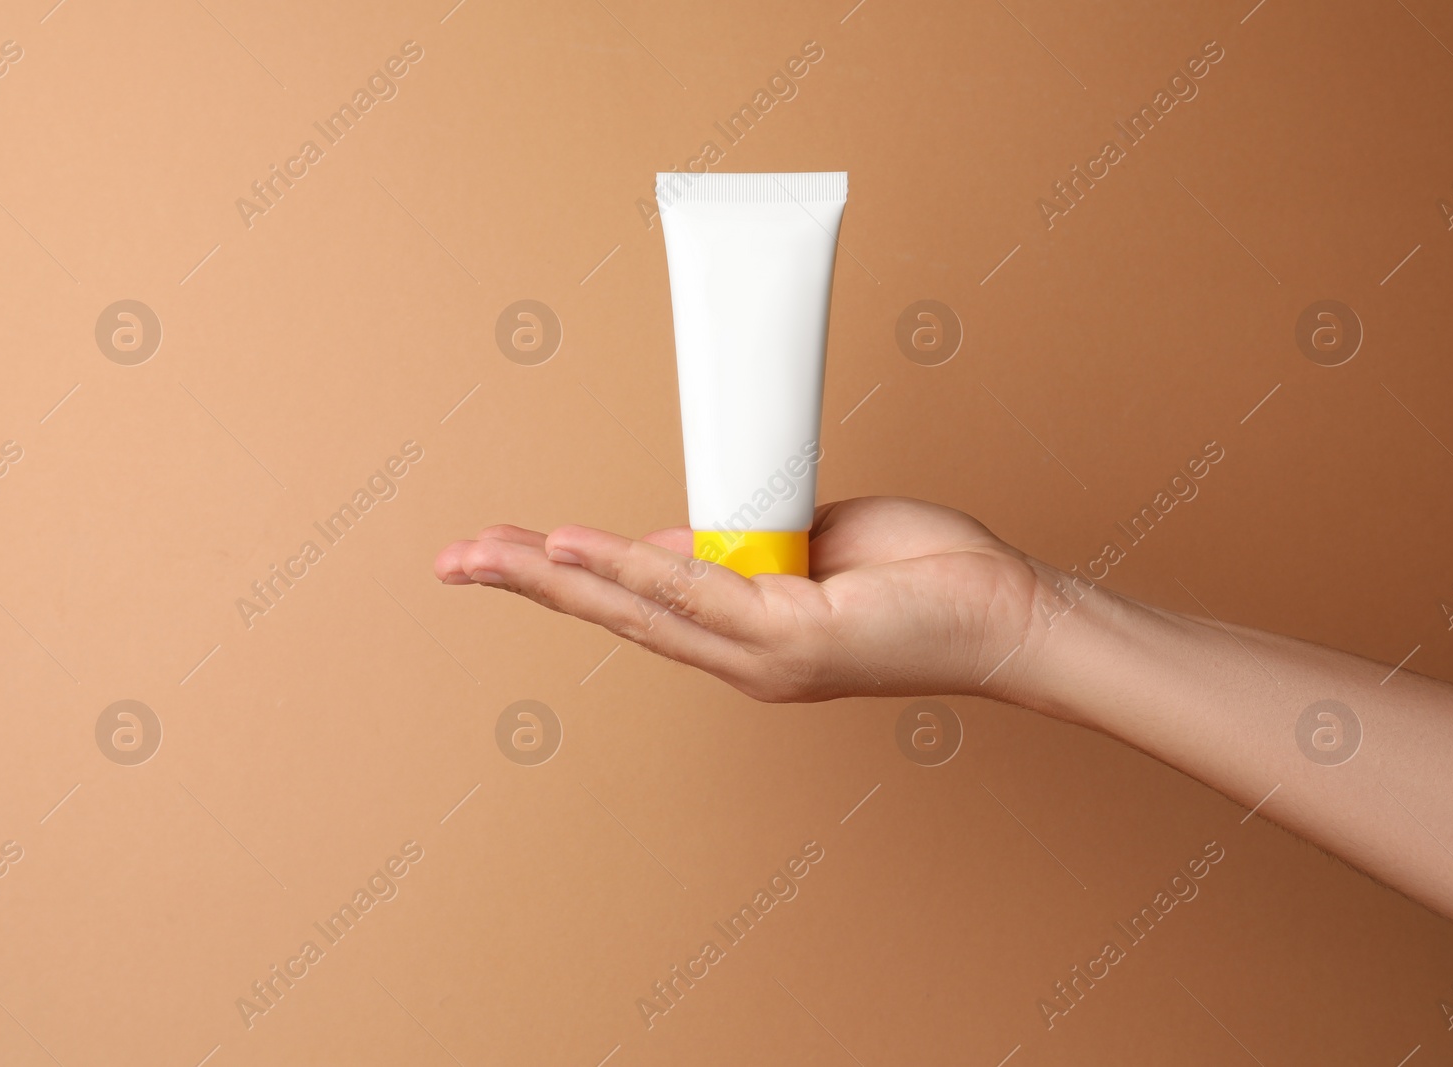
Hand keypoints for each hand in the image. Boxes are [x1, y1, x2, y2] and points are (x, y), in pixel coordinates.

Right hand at [433, 497, 1046, 701]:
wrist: (1002, 613)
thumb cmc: (918, 576)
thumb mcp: (806, 546)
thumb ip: (738, 547)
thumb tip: (673, 537)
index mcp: (741, 634)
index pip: (635, 600)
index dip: (568, 573)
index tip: (509, 548)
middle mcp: (738, 656)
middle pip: (614, 612)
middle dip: (528, 582)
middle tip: (450, 560)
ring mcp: (759, 655)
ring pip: (636, 607)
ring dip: (555, 575)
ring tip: (485, 553)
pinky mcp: (790, 640)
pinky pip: (693, 595)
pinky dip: (629, 569)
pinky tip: (572, 553)